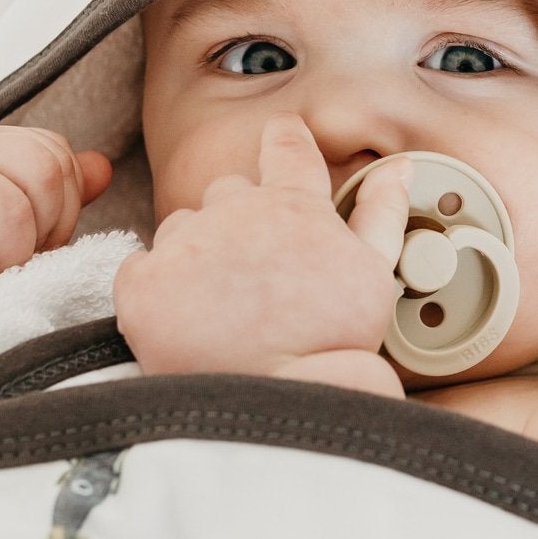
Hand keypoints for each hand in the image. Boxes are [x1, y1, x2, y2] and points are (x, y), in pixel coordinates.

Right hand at [0, 126, 112, 350]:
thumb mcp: (14, 233)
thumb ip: (55, 198)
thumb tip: (102, 167)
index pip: (56, 153)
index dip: (60, 207)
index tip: (28, 247)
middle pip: (55, 162)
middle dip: (52, 221)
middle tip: (11, 258)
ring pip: (42, 178)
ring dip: (29, 237)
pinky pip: (10, 210)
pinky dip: (8, 250)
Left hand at [113, 111, 413, 379]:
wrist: (284, 403)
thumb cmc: (333, 343)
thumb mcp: (373, 271)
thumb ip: (381, 211)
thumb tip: (399, 168)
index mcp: (292, 204)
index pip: (285, 146)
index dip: (283, 138)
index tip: (281, 134)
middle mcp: (234, 212)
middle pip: (226, 193)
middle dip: (237, 223)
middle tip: (256, 276)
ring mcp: (185, 246)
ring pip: (180, 230)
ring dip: (196, 256)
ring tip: (221, 308)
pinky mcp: (144, 286)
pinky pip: (138, 270)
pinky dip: (154, 289)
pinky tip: (184, 320)